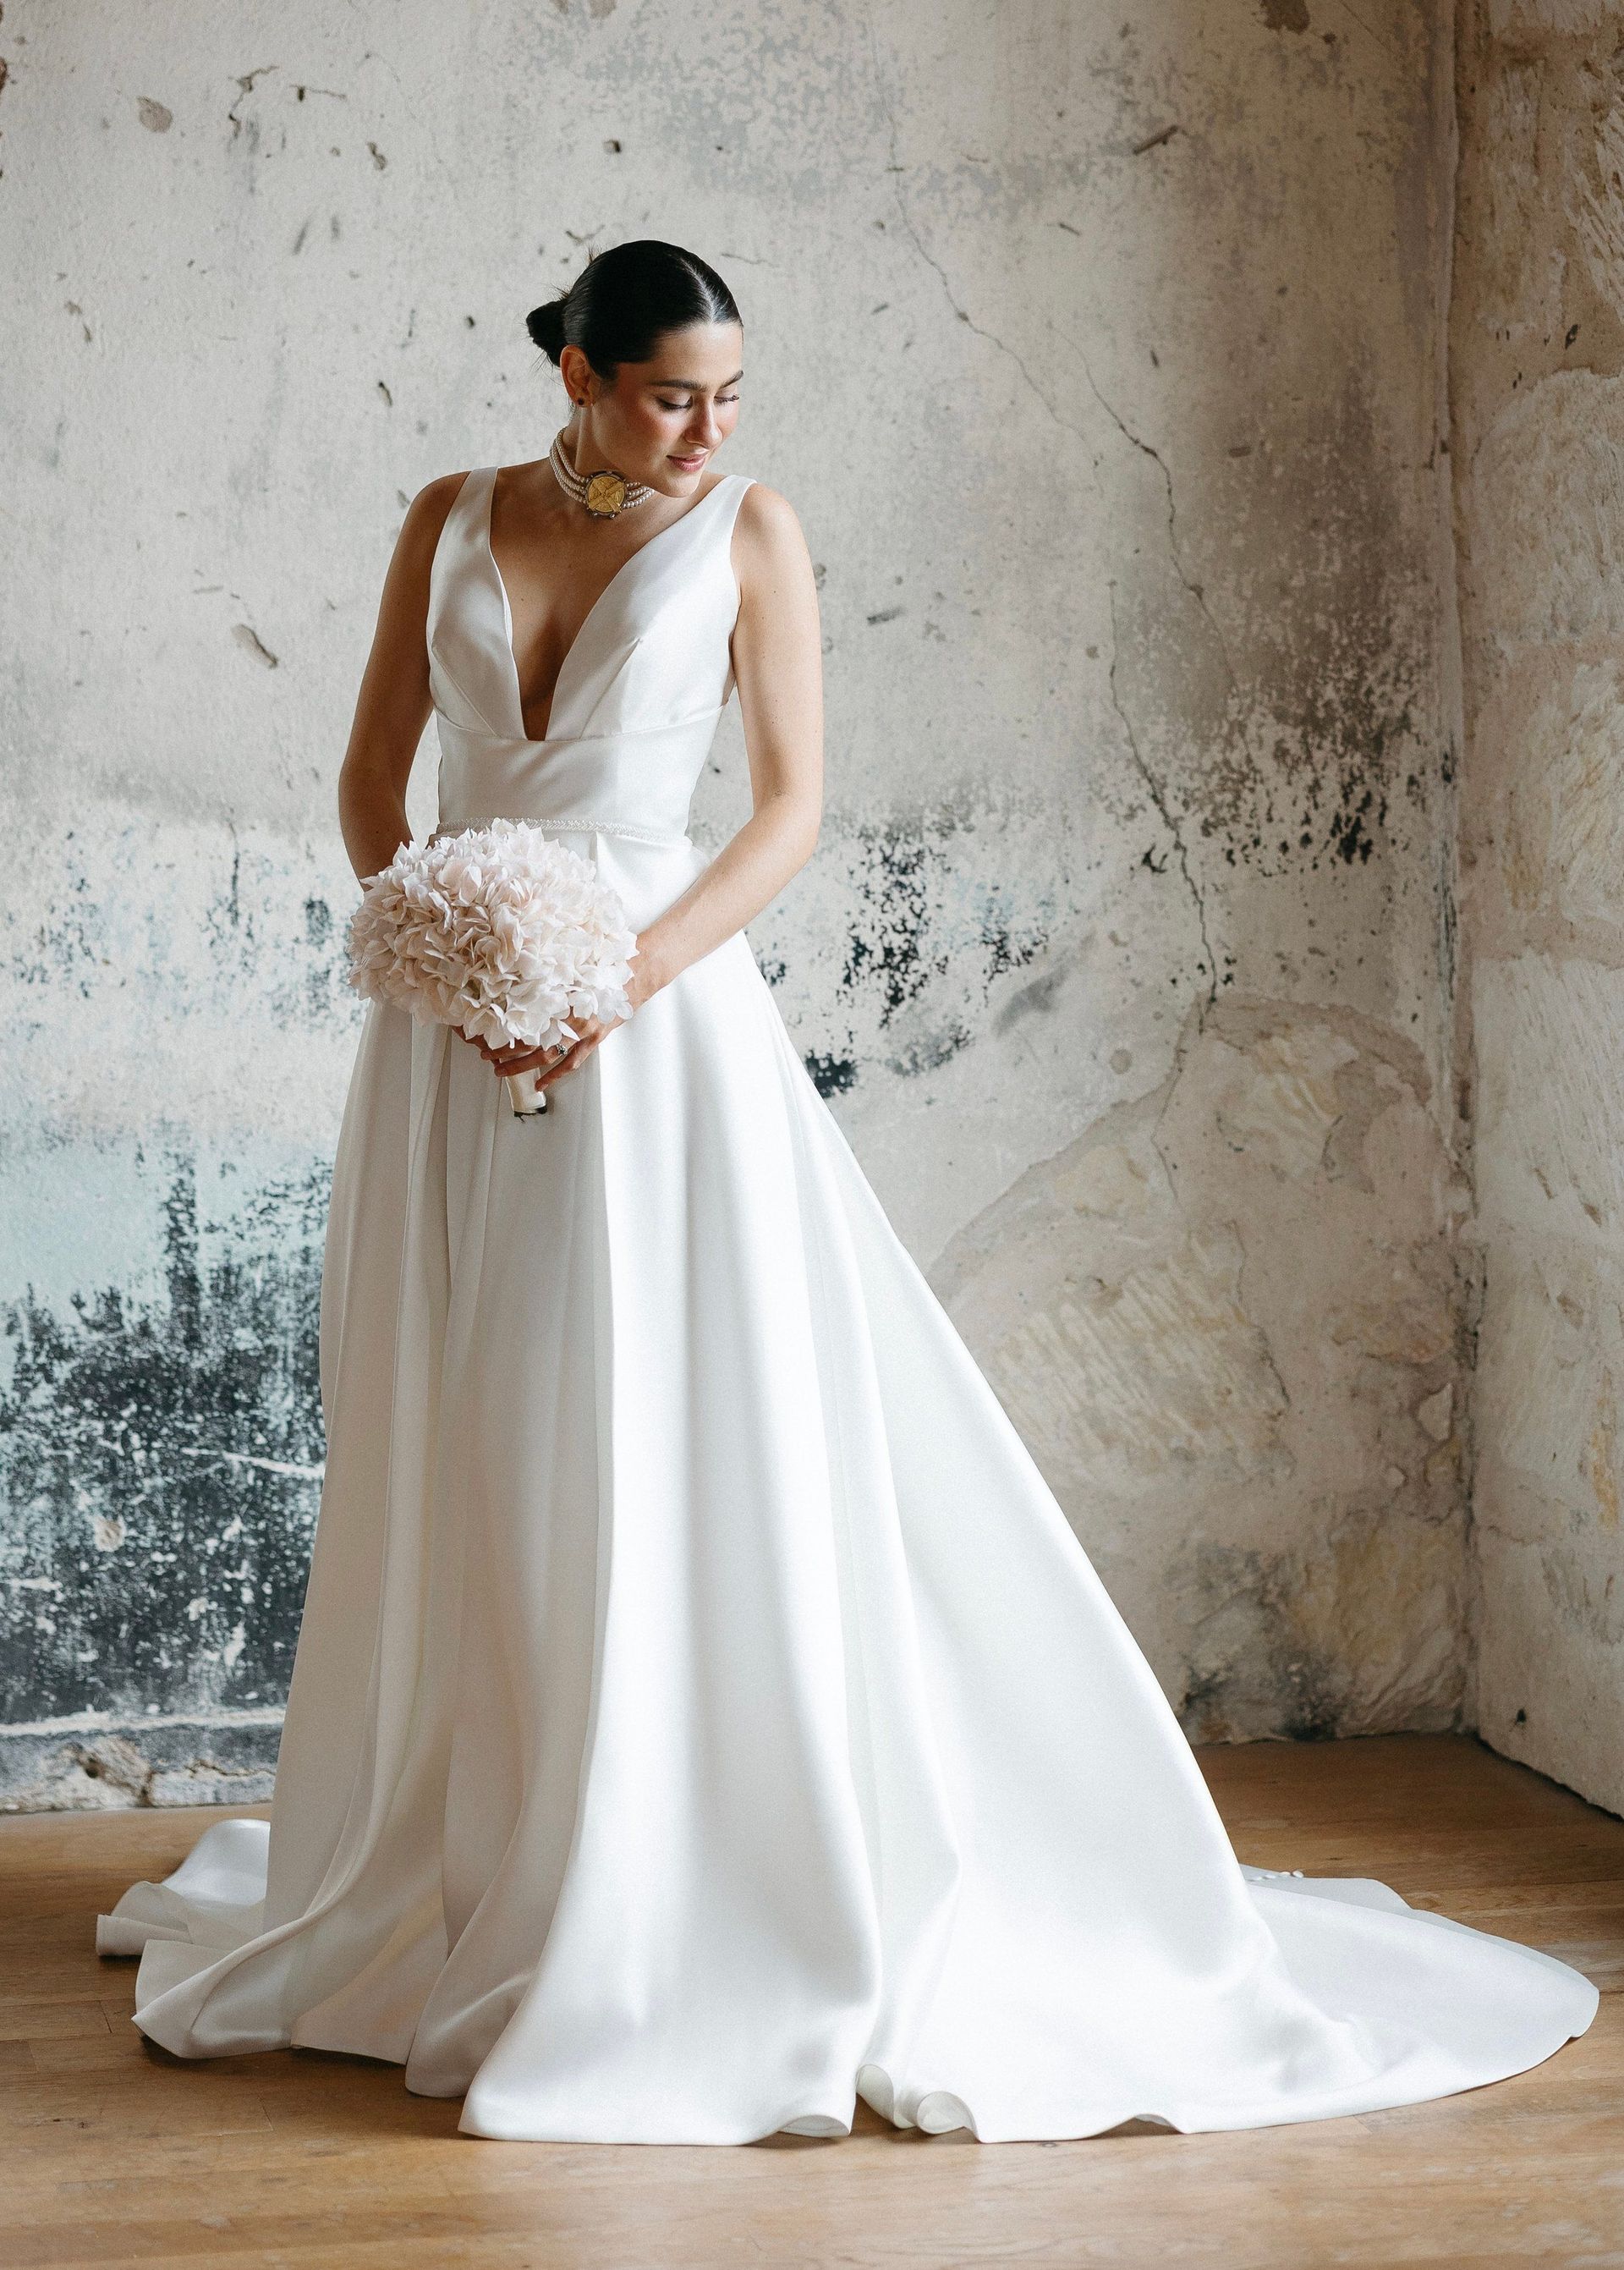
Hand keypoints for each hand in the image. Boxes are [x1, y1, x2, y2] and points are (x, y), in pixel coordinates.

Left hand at [465, 931, 672, 1091]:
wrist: (635, 975)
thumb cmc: (601, 966)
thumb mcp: (570, 967)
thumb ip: (545, 979)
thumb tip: (511, 982)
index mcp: (561, 1000)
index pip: (524, 1021)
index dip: (502, 1030)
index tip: (484, 1033)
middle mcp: (571, 1020)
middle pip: (530, 1042)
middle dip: (504, 1051)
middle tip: (484, 1055)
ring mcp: (584, 1033)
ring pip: (546, 1056)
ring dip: (521, 1066)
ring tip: (500, 1071)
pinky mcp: (594, 1040)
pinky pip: (571, 1063)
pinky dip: (554, 1075)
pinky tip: (540, 1085)